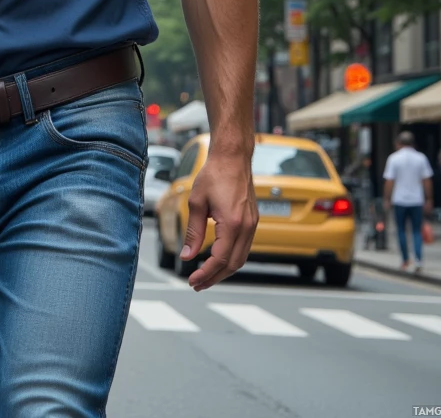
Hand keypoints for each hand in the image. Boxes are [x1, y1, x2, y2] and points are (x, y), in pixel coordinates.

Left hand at [181, 149, 256, 291]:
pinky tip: (218, 260)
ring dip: (224, 270)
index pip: (220, 259)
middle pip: (233, 264)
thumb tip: (187, 256)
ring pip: (241, 258)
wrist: (233, 157)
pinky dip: (231, 258)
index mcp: (233, 224)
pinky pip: (244, 248)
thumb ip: (193, 232)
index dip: (206, 273)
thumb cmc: (214, 175)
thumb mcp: (196, 202)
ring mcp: (253, 225)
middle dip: (214, 277)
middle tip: (197, 284)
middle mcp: (247, 227)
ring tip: (206, 276)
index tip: (192, 280)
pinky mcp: (253, 221)